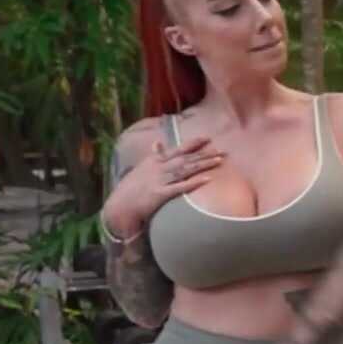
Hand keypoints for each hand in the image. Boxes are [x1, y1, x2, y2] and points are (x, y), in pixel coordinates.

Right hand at [102, 135, 222, 235]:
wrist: (120, 205)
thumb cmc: (131, 188)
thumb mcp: (141, 168)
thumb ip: (153, 156)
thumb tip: (158, 142)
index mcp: (154, 160)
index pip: (177, 149)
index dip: (193, 144)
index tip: (208, 138)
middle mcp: (159, 167)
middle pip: (186, 159)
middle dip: (205, 154)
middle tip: (222, 150)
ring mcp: (160, 180)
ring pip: (186, 170)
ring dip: (203, 164)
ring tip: (219, 161)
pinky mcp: (160, 194)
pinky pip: (180, 187)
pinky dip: (194, 182)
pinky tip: (207, 179)